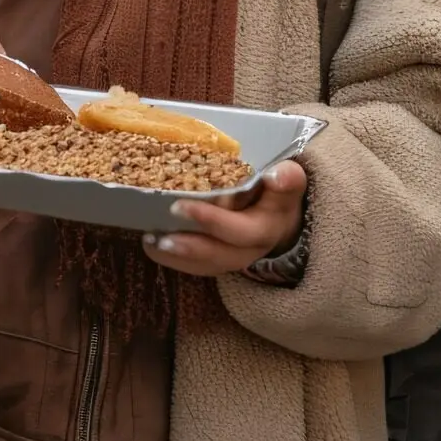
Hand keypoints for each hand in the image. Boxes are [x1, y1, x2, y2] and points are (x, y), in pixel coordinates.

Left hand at [142, 160, 306, 276]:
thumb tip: (280, 174)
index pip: (244, 231)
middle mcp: (252, 249)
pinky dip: (175, 260)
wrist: (284, 217)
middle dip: (191, 246)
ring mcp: (236, 258)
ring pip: (208, 265)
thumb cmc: (278, 191)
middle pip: (222, 255)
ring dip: (179, 257)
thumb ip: (287, 178)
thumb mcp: (288, 182)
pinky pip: (199, 267)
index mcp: (268, 227)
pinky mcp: (221, 260)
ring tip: (153, 243)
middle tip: (161, 235)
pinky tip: (152, 245)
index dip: (212, 221)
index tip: (180, 206)